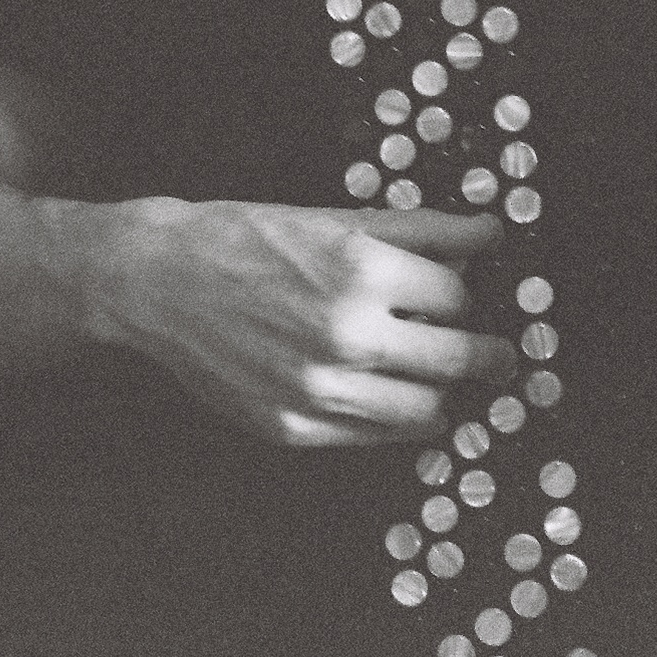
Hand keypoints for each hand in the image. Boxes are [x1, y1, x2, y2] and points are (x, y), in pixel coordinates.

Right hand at [81, 198, 517, 446]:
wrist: (158, 280)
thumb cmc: (244, 239)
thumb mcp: (333, 219)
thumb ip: (420, 230)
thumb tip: (489, 232)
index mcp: (361, 271)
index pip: (455, 297)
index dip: (462, 295)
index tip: (457, 298)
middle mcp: (346, 334)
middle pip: (455, 359)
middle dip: (485, 355)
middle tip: (497, 357)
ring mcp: (318, 388)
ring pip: (424, 410)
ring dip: (442, 394)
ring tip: (440, 380)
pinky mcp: (292, 426)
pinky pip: (373, 436)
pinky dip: (394, 420)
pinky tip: (389, 397)